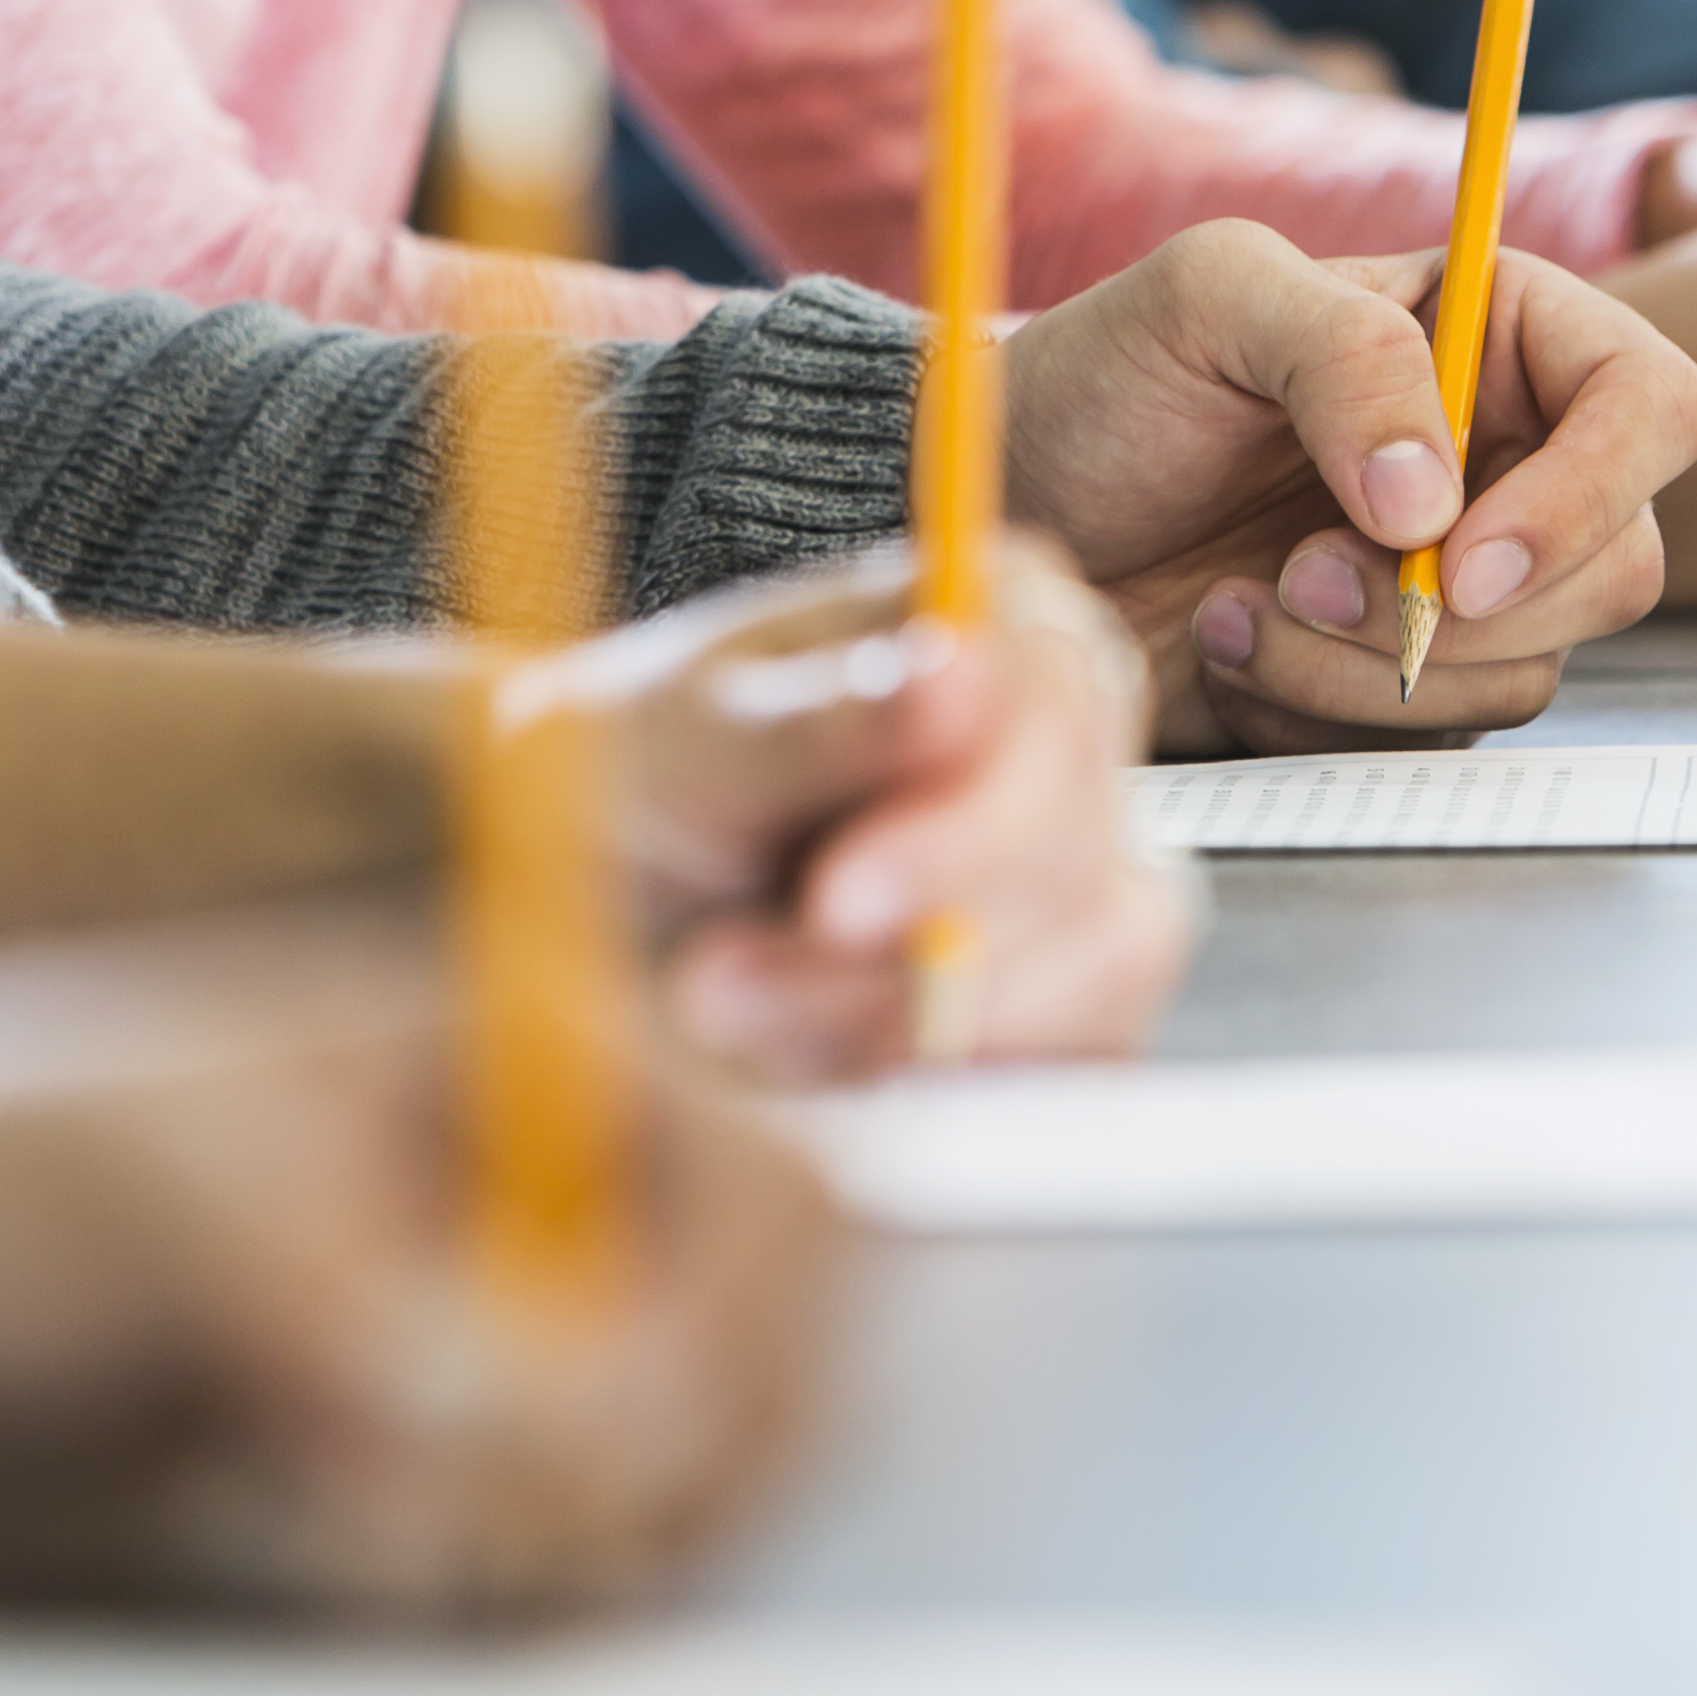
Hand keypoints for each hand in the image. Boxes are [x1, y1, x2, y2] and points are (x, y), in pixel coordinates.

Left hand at [0, 924, 843, 1624]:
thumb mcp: (154, 1203)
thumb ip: (344, 1308)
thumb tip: (529, 1445)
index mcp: (544, 1069)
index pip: (781, 1206)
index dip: (746, 1343)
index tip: (625, 1457)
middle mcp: (576, 1223)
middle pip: (778, 1385)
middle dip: (676, 1487)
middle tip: (499, 1550)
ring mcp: (537, 1373)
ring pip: (690, 1515)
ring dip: (575, 1572)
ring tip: (364, 1557)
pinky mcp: (471, 1505)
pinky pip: (574, 1599)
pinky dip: (498, 1623)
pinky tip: (347, 1588)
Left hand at [536, 546, 1197, 1078]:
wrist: (604, 901)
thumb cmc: (650, 779)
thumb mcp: (691, 743)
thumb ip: (818, 720)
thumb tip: (950, 673)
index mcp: (1005, 615)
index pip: (1055, 715)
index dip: (961, 829)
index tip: (833, 906)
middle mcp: (1071, 738)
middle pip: (1076, 859)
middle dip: (894, 955)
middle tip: (717, 987)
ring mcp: (1093, 871)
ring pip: (1088, 974)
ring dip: (889, 1025)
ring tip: (727, 1008)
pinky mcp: (1082, 997)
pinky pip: (1068, 1060)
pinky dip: (928, 1080)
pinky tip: (804, 1054)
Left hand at [993, 218, 1696, 754]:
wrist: (1017, 507)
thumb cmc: (1106, 378)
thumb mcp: (1208, 299)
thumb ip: (1346, 352)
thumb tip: (1438, 498)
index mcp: (1502, 336)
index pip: (1652, 408)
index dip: (1589, 496)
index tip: (1458, 560)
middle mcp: (1510, 460)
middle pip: (1619, 568)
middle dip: (1452, 605)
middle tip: (1294, 576)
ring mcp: (1465, 581)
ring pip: (1525, 674)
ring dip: (1364, 666)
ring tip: (1229, 604)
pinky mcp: (1405, 680)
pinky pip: (1432, 740)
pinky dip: (1319, 713)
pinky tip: (1227, 650)